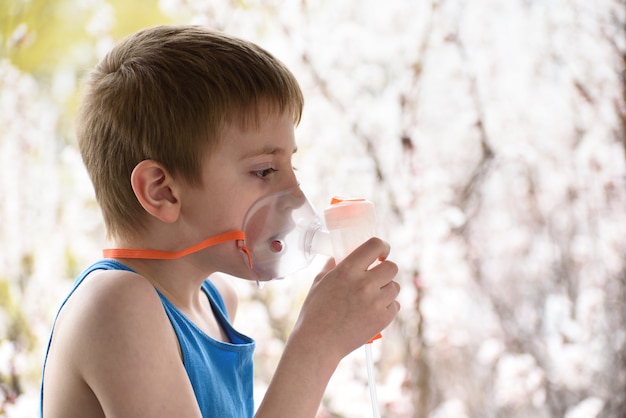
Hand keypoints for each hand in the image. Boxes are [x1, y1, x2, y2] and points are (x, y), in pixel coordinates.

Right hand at [294, 237, 400, 360]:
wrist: (318, 343)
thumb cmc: (314, 312)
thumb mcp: (319, 283)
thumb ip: (332, 266)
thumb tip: (338, 257)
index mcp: (347, 269)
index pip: (375, 245)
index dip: (382, 247)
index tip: (381, 253)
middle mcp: (364, 283)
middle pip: (392, 267)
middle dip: (384, 270)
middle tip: (375, 278)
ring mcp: (375, 302)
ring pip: (395, 287)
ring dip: (385, 289)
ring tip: (370, 298)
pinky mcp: (382, 319)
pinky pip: (395, 305)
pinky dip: (386, 307)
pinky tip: (372, 311)